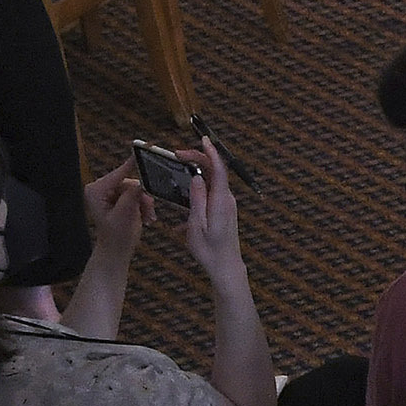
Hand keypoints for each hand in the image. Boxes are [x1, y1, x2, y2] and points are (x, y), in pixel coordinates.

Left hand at [80, 164, 148, 264]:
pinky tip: (145, 217)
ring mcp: (111, 192)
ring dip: (145, 203)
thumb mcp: (125, 215)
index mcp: (96, 191)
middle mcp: (101, 189)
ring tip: (147, 217)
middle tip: (148, 211)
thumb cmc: (116, 236)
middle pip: (130, 182)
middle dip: (141, 197)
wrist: (117, 250)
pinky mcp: (120, 197)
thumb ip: (132, 196)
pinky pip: (138, 194)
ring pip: (137, 189)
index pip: (117, 174)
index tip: (141, 152)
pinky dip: (144, 205)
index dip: (131, 164)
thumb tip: (142, 182)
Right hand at [170, 136, 243, 279]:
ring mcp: (226, 204)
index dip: (212, 152)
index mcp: (221, 201)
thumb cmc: (210, 250)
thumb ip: (197, 200)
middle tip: (178, 155)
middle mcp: (226, 199)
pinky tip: (184, 193)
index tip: (203, 139)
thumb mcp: (197, 225)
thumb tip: (196, 177)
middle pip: (215, 171)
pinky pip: (211, 191)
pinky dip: (198, 187)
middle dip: (198, 159)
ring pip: (212, 180)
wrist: (225, 266)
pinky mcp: (223, 209)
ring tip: (180, 166)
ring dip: (196, 171)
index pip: (219, 169)